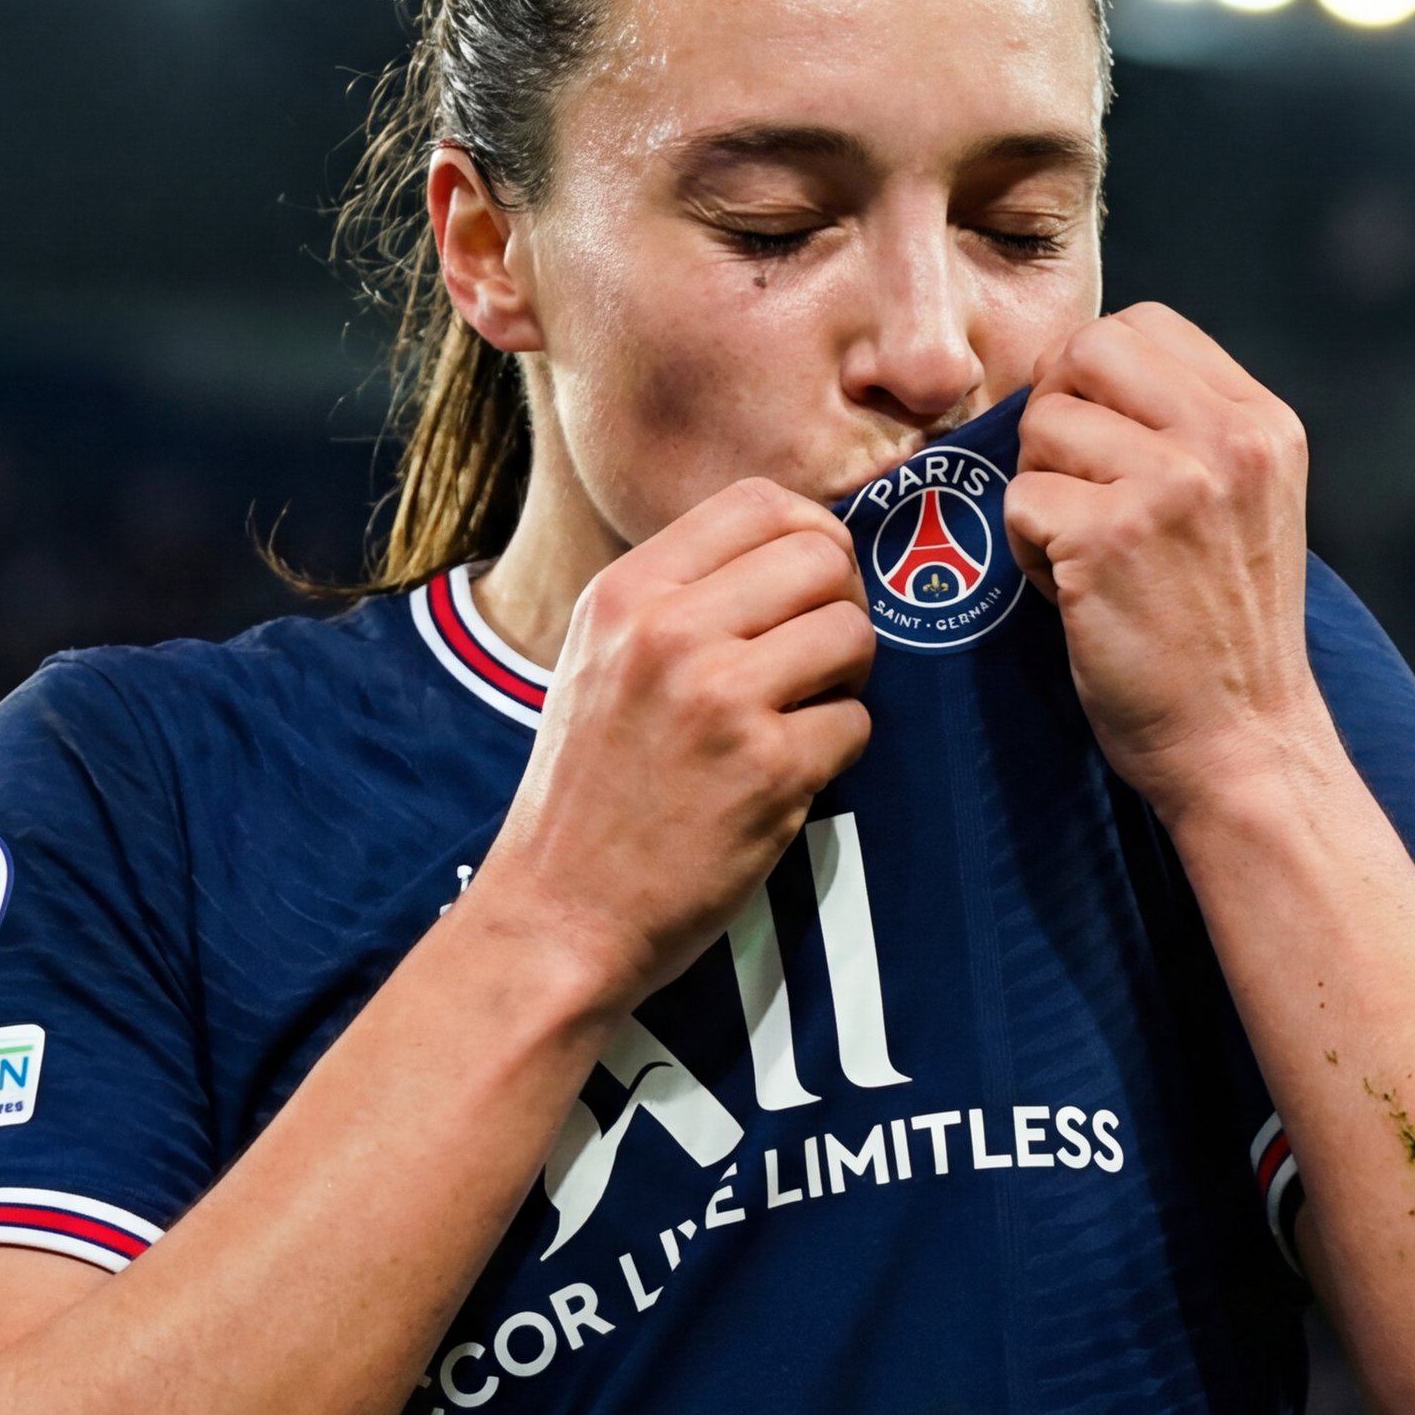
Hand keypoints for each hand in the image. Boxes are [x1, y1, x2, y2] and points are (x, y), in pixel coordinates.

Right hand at [467, 479, 872, 1008]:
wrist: (559, 915)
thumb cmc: (588, 790)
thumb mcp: (600, 660)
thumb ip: (680, 597)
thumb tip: (799, 546)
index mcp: (626, 593)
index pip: (760, 500)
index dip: (810, 534)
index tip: (809, 585)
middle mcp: (670, 630)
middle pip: (823, 556)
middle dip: (839, 607)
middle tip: (813, 662)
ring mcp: (722, 698)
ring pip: (853, 633)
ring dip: (845, 681)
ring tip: (796, 719)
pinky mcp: (770, 769)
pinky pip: (856, 724)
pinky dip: (835, 752)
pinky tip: (785, 778)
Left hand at [1005, 304, 1326, 821]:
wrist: (1243, 743)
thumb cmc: (1222, 632)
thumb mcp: (1241, 503)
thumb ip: (1183, 430)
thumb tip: (1070, 376)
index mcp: (1263, 422)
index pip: (1145, 325)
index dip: (1093, 373)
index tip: (1096, 441)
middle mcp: (1227, 440)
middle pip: (1084, 352)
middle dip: (1054, 414)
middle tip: (1070, 488)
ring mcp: (1170, 485)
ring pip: (1041, 427)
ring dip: (1041, 492)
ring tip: (1085, 555)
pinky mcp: (1110, 539)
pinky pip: (1020, 501)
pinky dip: (1030, 553)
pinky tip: (1076, 595)